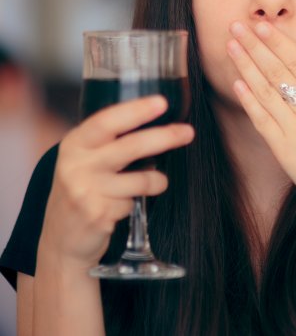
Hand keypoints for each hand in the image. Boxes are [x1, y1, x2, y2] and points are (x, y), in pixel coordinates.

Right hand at [39, 96, 193, 267]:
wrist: (62, 238)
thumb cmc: (84, 189)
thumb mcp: (86, 159)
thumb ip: (111, 141)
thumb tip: (158, 121)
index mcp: (75, 143)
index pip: (106, 121)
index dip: (136, 110)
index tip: (162, 102)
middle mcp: (76, 164)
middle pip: (131, 146)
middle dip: (165, 137)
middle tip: (188, 132)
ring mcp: (85, 190)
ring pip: (142, 179)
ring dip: (157, 181)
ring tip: (154, 183)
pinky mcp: (97, 214)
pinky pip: (134, 202)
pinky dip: (135, 202)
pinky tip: (122, 206)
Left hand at [226, 21, 295, 215]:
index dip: (279, 42)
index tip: (262, 25)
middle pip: (278, 71)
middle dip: (255, 47)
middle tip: (235, 25)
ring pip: (265, 93)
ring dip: (246, 68)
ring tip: (230, 47)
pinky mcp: (286, 153)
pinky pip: (262, 122)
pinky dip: (249, 102)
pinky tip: (237, 85)